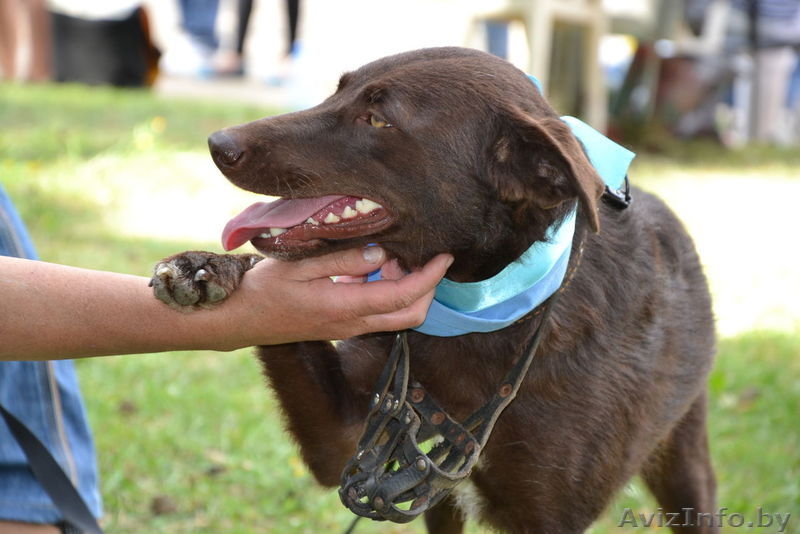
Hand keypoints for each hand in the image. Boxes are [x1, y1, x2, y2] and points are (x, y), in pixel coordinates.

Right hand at [221, 247, 452, 345]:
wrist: (239, 320)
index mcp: (345, 308)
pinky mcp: (342, 326)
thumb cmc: (264, 289)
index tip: (444, 256)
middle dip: (428, 288)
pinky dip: (387, 291)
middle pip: (411, 315)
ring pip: (396, 315)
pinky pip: (378, 312)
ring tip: (392, 255)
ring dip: (406, 288)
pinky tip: (371, 267)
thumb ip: (344, 259)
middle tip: (424, 256)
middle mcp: (353, 324)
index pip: (403, 296)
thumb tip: (382, 253)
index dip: (429, 277)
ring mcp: (349, 328)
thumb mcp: (301, 266)